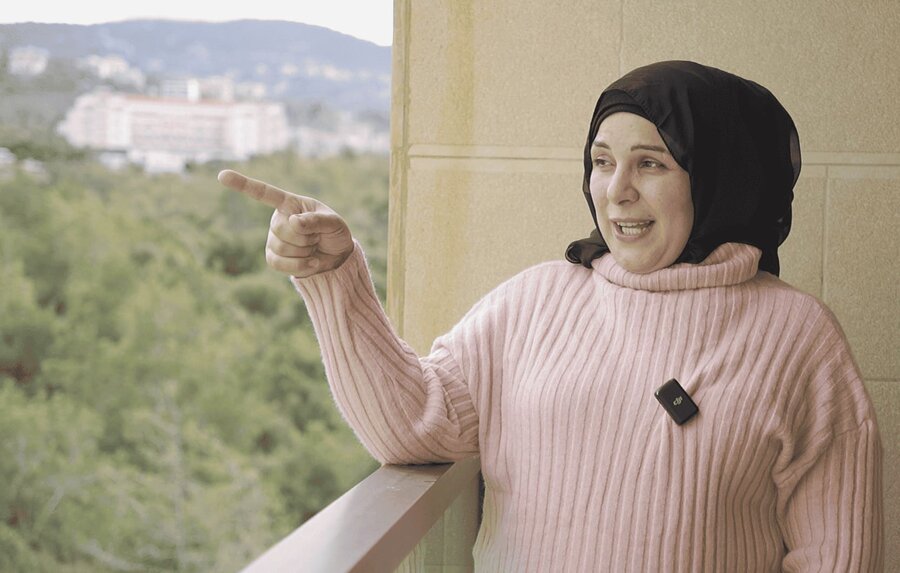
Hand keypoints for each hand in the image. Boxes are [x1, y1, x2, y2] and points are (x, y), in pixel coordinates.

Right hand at [218, 169, 353, 277]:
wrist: (337, 256)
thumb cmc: (335, 233)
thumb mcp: (334, 223)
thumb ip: (316, 220)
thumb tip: (293, 222)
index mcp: (290, 203)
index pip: (264, 193)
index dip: (243, 185)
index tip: (222, 175)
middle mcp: (277, 219)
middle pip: (282, 229)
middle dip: (306, 237)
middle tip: (317, 237)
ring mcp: (273, 239)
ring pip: (281, 248)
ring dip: (305, 252)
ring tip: (314, 247)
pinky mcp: (273, 257)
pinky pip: (277, 264)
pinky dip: (299, 266)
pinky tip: (312, 263)